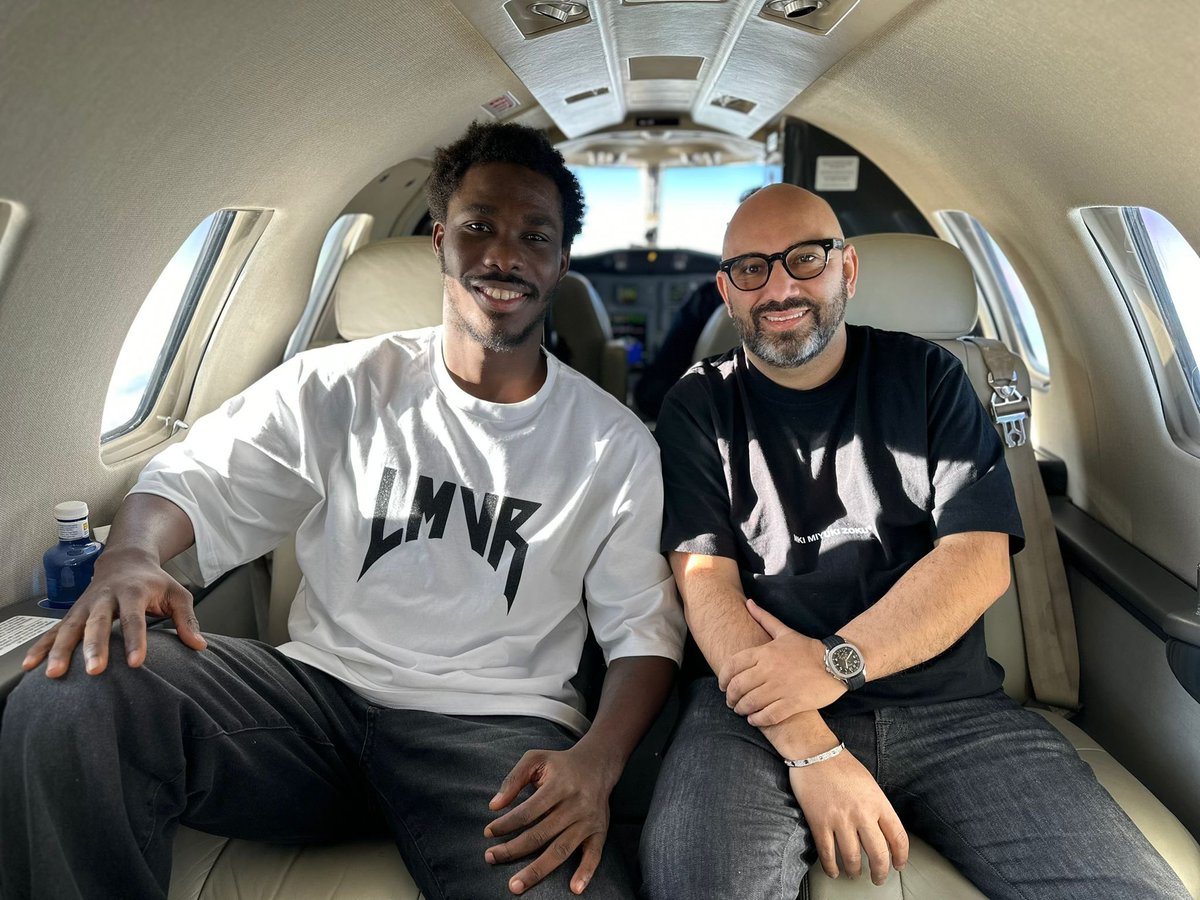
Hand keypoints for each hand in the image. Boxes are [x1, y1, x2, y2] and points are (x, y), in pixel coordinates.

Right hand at [23, 546, 205, 677]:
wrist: (125, 560)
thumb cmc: (154, 582)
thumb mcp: (177, 594)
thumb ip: (187, 619)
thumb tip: (200, 646)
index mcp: (134, 591)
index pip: (135, 619)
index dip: (135, 641)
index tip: (136, 663)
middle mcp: (106, 597)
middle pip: (98, 623)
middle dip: (94, 647)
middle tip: (94, 671)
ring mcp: (86, 605)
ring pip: (70, 627)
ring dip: (61, 650)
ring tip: (54, 674)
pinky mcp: (73, 613)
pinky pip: (53, 630)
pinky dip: (41, 647)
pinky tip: (32, 665)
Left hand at [484, 745, 615, 894]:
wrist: (598, 764)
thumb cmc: (561, 764)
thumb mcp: (535, 759)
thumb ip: (513, 779)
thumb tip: (494, 805)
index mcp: (559, 786)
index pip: (528, 812)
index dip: (506, 824)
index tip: (488, 833)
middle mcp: (575, 805)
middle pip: (540, 835)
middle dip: (512, 850)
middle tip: (490, 858)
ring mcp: (588, 821)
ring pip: (561, 850)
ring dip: (537, 870)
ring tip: (515, 885)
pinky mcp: (600, 832)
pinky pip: (594, 855)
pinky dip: (586, 873)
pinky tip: (574, 889)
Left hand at [718, 599, 843, 724]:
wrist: (837, 663)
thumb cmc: (808, 649)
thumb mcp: (785, 632)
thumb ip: (764, 618)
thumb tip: (748, 603)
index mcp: (765, 652)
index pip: (733, 665)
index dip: (723, 678)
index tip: (723, 686)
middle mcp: (769, 670)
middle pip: (738, 686)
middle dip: (731, 697)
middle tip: (731, 702)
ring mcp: (781, 687)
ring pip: (750, 702)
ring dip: (742, 709)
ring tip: (742, 711)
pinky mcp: (793, 703)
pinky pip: (768, 715)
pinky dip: (757, 719)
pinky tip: (755, 719)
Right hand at [788, 748, 907, 884]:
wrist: (814, 753)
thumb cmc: (842, 765)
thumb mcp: (869, 783)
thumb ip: (877, 806)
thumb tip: (882, 830)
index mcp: (878, 803)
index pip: (898, 837)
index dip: (901, 856)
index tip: (898, 865)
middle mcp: (862, 814)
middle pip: (878, 854)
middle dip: (880, 872)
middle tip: (878, 878)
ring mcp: (840, 819)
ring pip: (852, 858)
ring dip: (855, 871)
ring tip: (854, 874)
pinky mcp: (819, 822)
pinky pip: (827, 853)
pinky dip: (831, 867)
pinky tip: (833, 871)